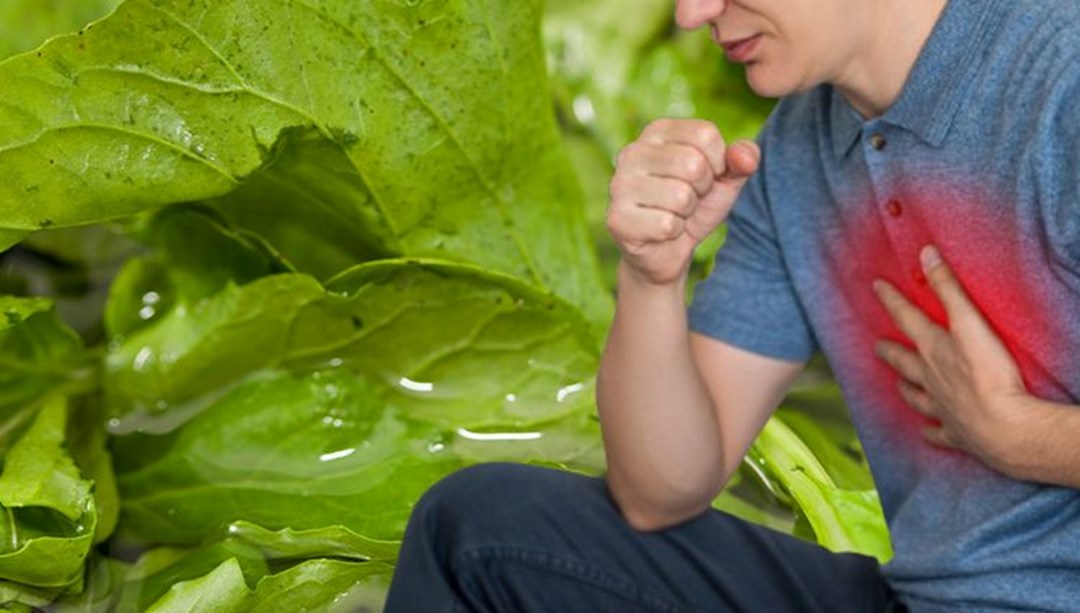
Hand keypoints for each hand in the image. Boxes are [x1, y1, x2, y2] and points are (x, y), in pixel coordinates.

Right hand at [606, 119, 758, 286]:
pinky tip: (661, 231)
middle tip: (687, 200)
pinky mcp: (617, 218)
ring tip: (674, 214)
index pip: (705, 134)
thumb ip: (742, 160)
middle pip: (693, 164)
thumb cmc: (693, 208)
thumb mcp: (724, 180)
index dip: (718, 163)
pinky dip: (673, 232)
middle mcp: (631, 152)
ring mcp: (619, 185)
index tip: (704, 177)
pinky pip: (666, 224)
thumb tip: (746, 158)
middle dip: (702, 190)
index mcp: (656, 132)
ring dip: (687, 213)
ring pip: (681, 196)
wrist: (666, 252)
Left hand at [872, 245, 1035, 473]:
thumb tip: (926, 253)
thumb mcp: (970, 322)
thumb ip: (949, 288)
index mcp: (932, 349)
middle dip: (889, 351)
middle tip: (877, 346)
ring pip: (915, 397)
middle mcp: (929, 378)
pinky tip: (926, 432)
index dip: (891, 299)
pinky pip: (938, 432)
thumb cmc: (989, 373)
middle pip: (903, 362)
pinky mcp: (956, 433)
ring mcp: (940, 407)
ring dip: (905, 389)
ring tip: (898, 385)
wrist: (1003, 427)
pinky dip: (931, 431)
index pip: (906, 317)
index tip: (876, 286)